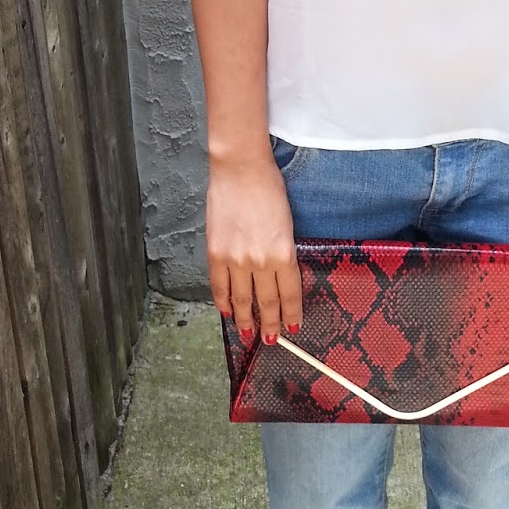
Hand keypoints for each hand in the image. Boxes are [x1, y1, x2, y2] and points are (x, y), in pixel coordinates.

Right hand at [206, 151, 302, 344]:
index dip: (291, 314)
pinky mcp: (216, 253)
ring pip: (242, 300)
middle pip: (266, 303)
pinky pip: (219, 286)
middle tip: (270, 339)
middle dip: (269, 325)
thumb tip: (281, 278)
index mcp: (284, 253)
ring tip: (248, 333)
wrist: (240, 169)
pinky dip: (223, 302)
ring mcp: (236, 259)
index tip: (293, 326)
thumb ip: (284, 253)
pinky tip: (227, 312)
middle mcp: (260, 260)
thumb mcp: (288, 224)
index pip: (289, 294)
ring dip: (245, 320)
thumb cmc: (268, 189)